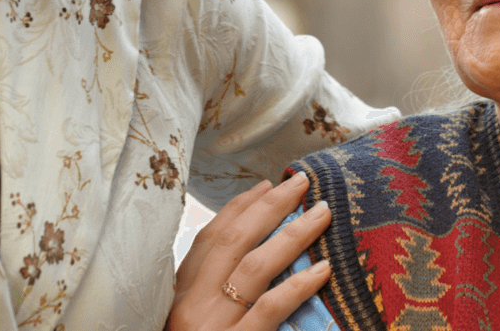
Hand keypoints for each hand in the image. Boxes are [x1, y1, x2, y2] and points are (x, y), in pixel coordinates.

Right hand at [167, 172, 331, 329]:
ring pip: (254, 266)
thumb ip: (212, 295)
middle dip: (268, 206)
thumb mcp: (191, 322)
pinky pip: (269, 310)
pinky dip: (296, 286)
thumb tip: (252, 259)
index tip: (266, 185)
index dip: (239, 208)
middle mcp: (190, 307)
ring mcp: (211, 327)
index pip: (209, 239)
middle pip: (232, 240)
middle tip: (301, 183)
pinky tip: (322, 269)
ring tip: (322, 213)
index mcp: (178, 298)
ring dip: (291, 234)